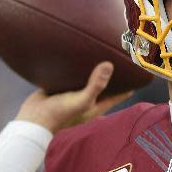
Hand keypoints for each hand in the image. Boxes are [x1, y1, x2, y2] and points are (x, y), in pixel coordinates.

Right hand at [15, 62, 132, 133]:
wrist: (32, 119)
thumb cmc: (60, 114)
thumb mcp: (81, 100)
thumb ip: (96, 85)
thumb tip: (109, 65)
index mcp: (97, 105)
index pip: (119, 94)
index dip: (130, 84)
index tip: (139, 72)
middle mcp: (87, 98)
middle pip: (105, 85)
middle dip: (114, 74)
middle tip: (122, 56)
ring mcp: (74, 93)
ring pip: (88, 78)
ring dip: (94, 69)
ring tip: (102, 51)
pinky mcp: (61, 87)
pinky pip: (72, 75)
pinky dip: (76, 67)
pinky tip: (78, 53)